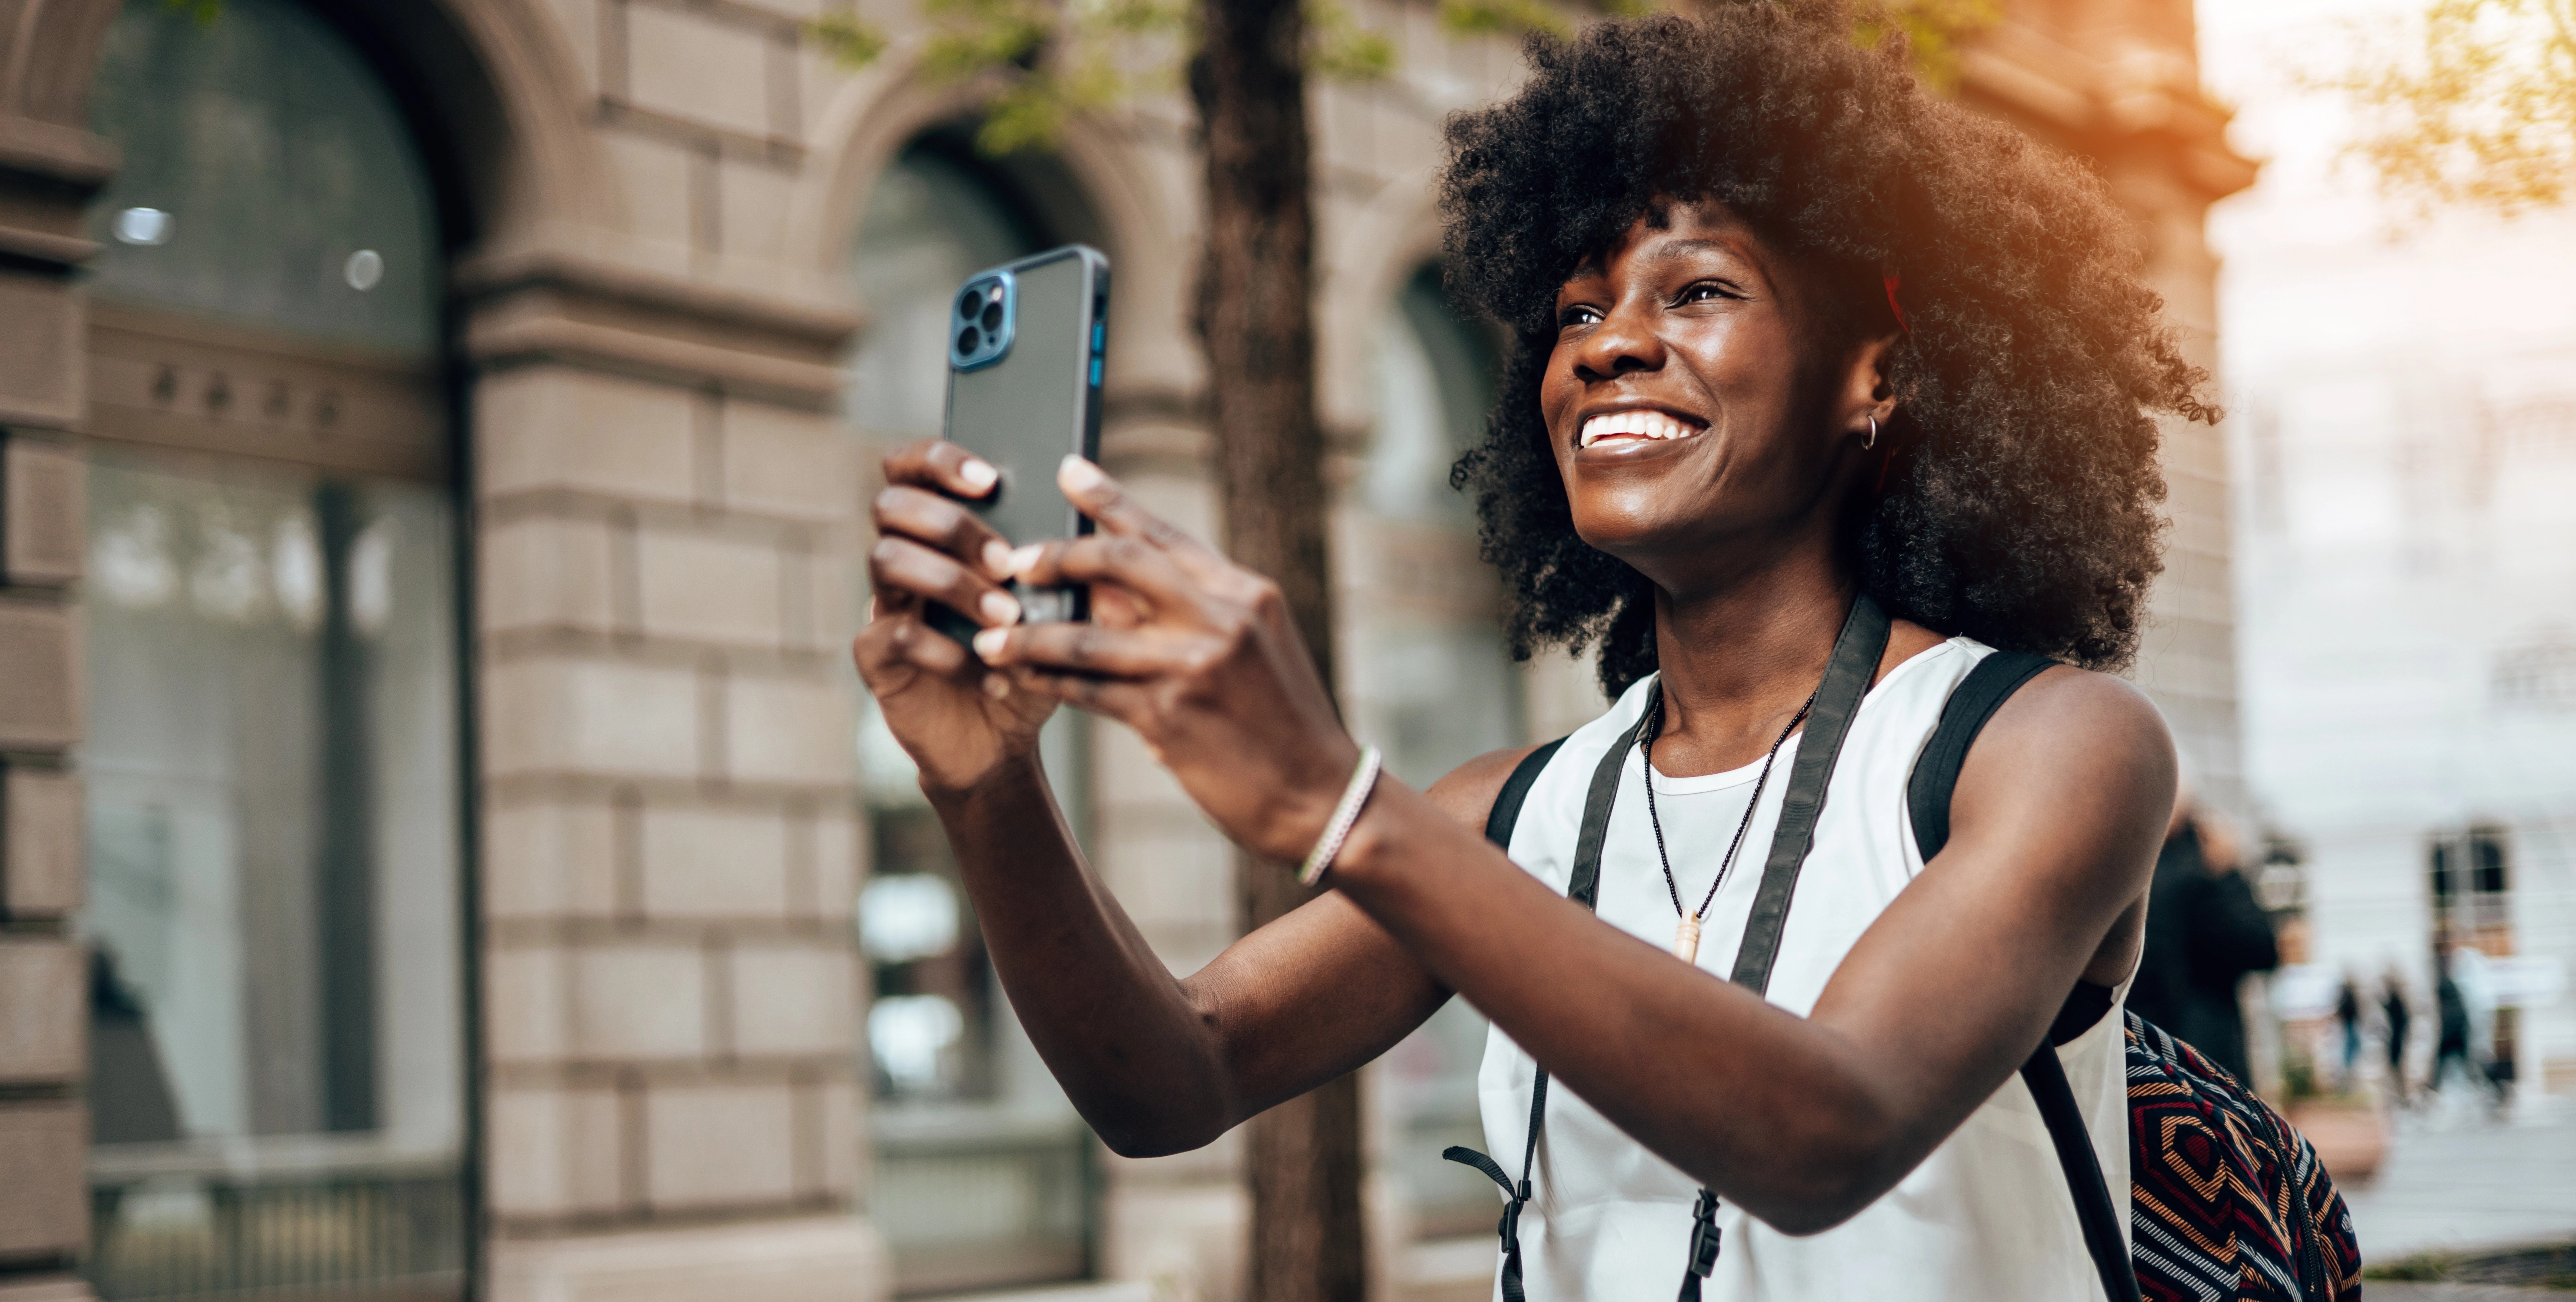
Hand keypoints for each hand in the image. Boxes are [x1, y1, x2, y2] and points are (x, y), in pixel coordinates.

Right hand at [854, 440, 1054, 794]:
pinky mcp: (875, 656)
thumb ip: (1064, 559)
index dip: (940, 459)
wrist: (1000, 741)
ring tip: (1005, 619)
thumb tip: (1098, 515)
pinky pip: (896, 634)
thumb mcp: (1057, 606)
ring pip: (887, 559)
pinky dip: (951, 654)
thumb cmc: (1027, 659)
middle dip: (952, 524)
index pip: (912, 466)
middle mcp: (903, 558)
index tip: (990, 480)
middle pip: (891, 503)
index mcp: (939, 532)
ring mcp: (883, 605)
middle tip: (1006, 562)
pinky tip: (996, 677)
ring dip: (953, 584)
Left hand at [973, 456, 1361, 863]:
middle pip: (1118, 564)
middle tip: (1014, 561)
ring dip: (1030, 636)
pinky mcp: (1168, 716)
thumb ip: (1190, 613)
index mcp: (1244, 592)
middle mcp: (1221, 618)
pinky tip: (1021, 679)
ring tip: (990, 638)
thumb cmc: (1281, 723)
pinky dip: (1048, 682)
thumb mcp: (1252, 648)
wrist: (1318, 796)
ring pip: (1087, 636)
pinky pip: (1088, 690)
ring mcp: (1194, 666)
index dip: (1110, 500)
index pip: (1163, 534)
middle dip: (1057, 557)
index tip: (1069, 471)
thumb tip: (1109, 589)